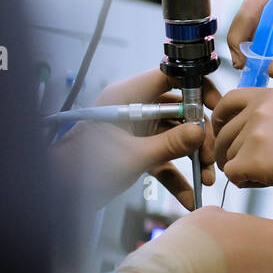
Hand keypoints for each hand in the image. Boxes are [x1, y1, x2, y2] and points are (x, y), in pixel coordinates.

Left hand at [50, 70, 219, 210]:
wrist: (56, 195)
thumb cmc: (84, 170)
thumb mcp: (134, 157)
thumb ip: (170, 144)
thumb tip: (200, 132)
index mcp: (127, 97)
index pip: (171, 76)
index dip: (197, 87)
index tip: (216, 106)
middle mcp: (133, 109)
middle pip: (179, 111)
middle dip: (198, 136)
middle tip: (210, 157)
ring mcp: (135, 130)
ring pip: (175, 136)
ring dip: (192, 158)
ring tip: (206, 180)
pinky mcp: (134, 150)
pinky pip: (163, 158)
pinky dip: (176, 176)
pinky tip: (189, 197)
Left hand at [212, 87, 272, 206]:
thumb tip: (259, 129)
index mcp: (272, 96)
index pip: (228, 101)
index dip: (222, 120)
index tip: (226, 133)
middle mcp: (259, 110)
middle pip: (224, 134)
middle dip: (231, 152)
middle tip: (250, 166)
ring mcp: (254, 134)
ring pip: (228, 156)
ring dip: (243, 169)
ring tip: (272, 174)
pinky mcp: (252, 160)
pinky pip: (232, 175)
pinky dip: (246, 182)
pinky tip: (268, 182)